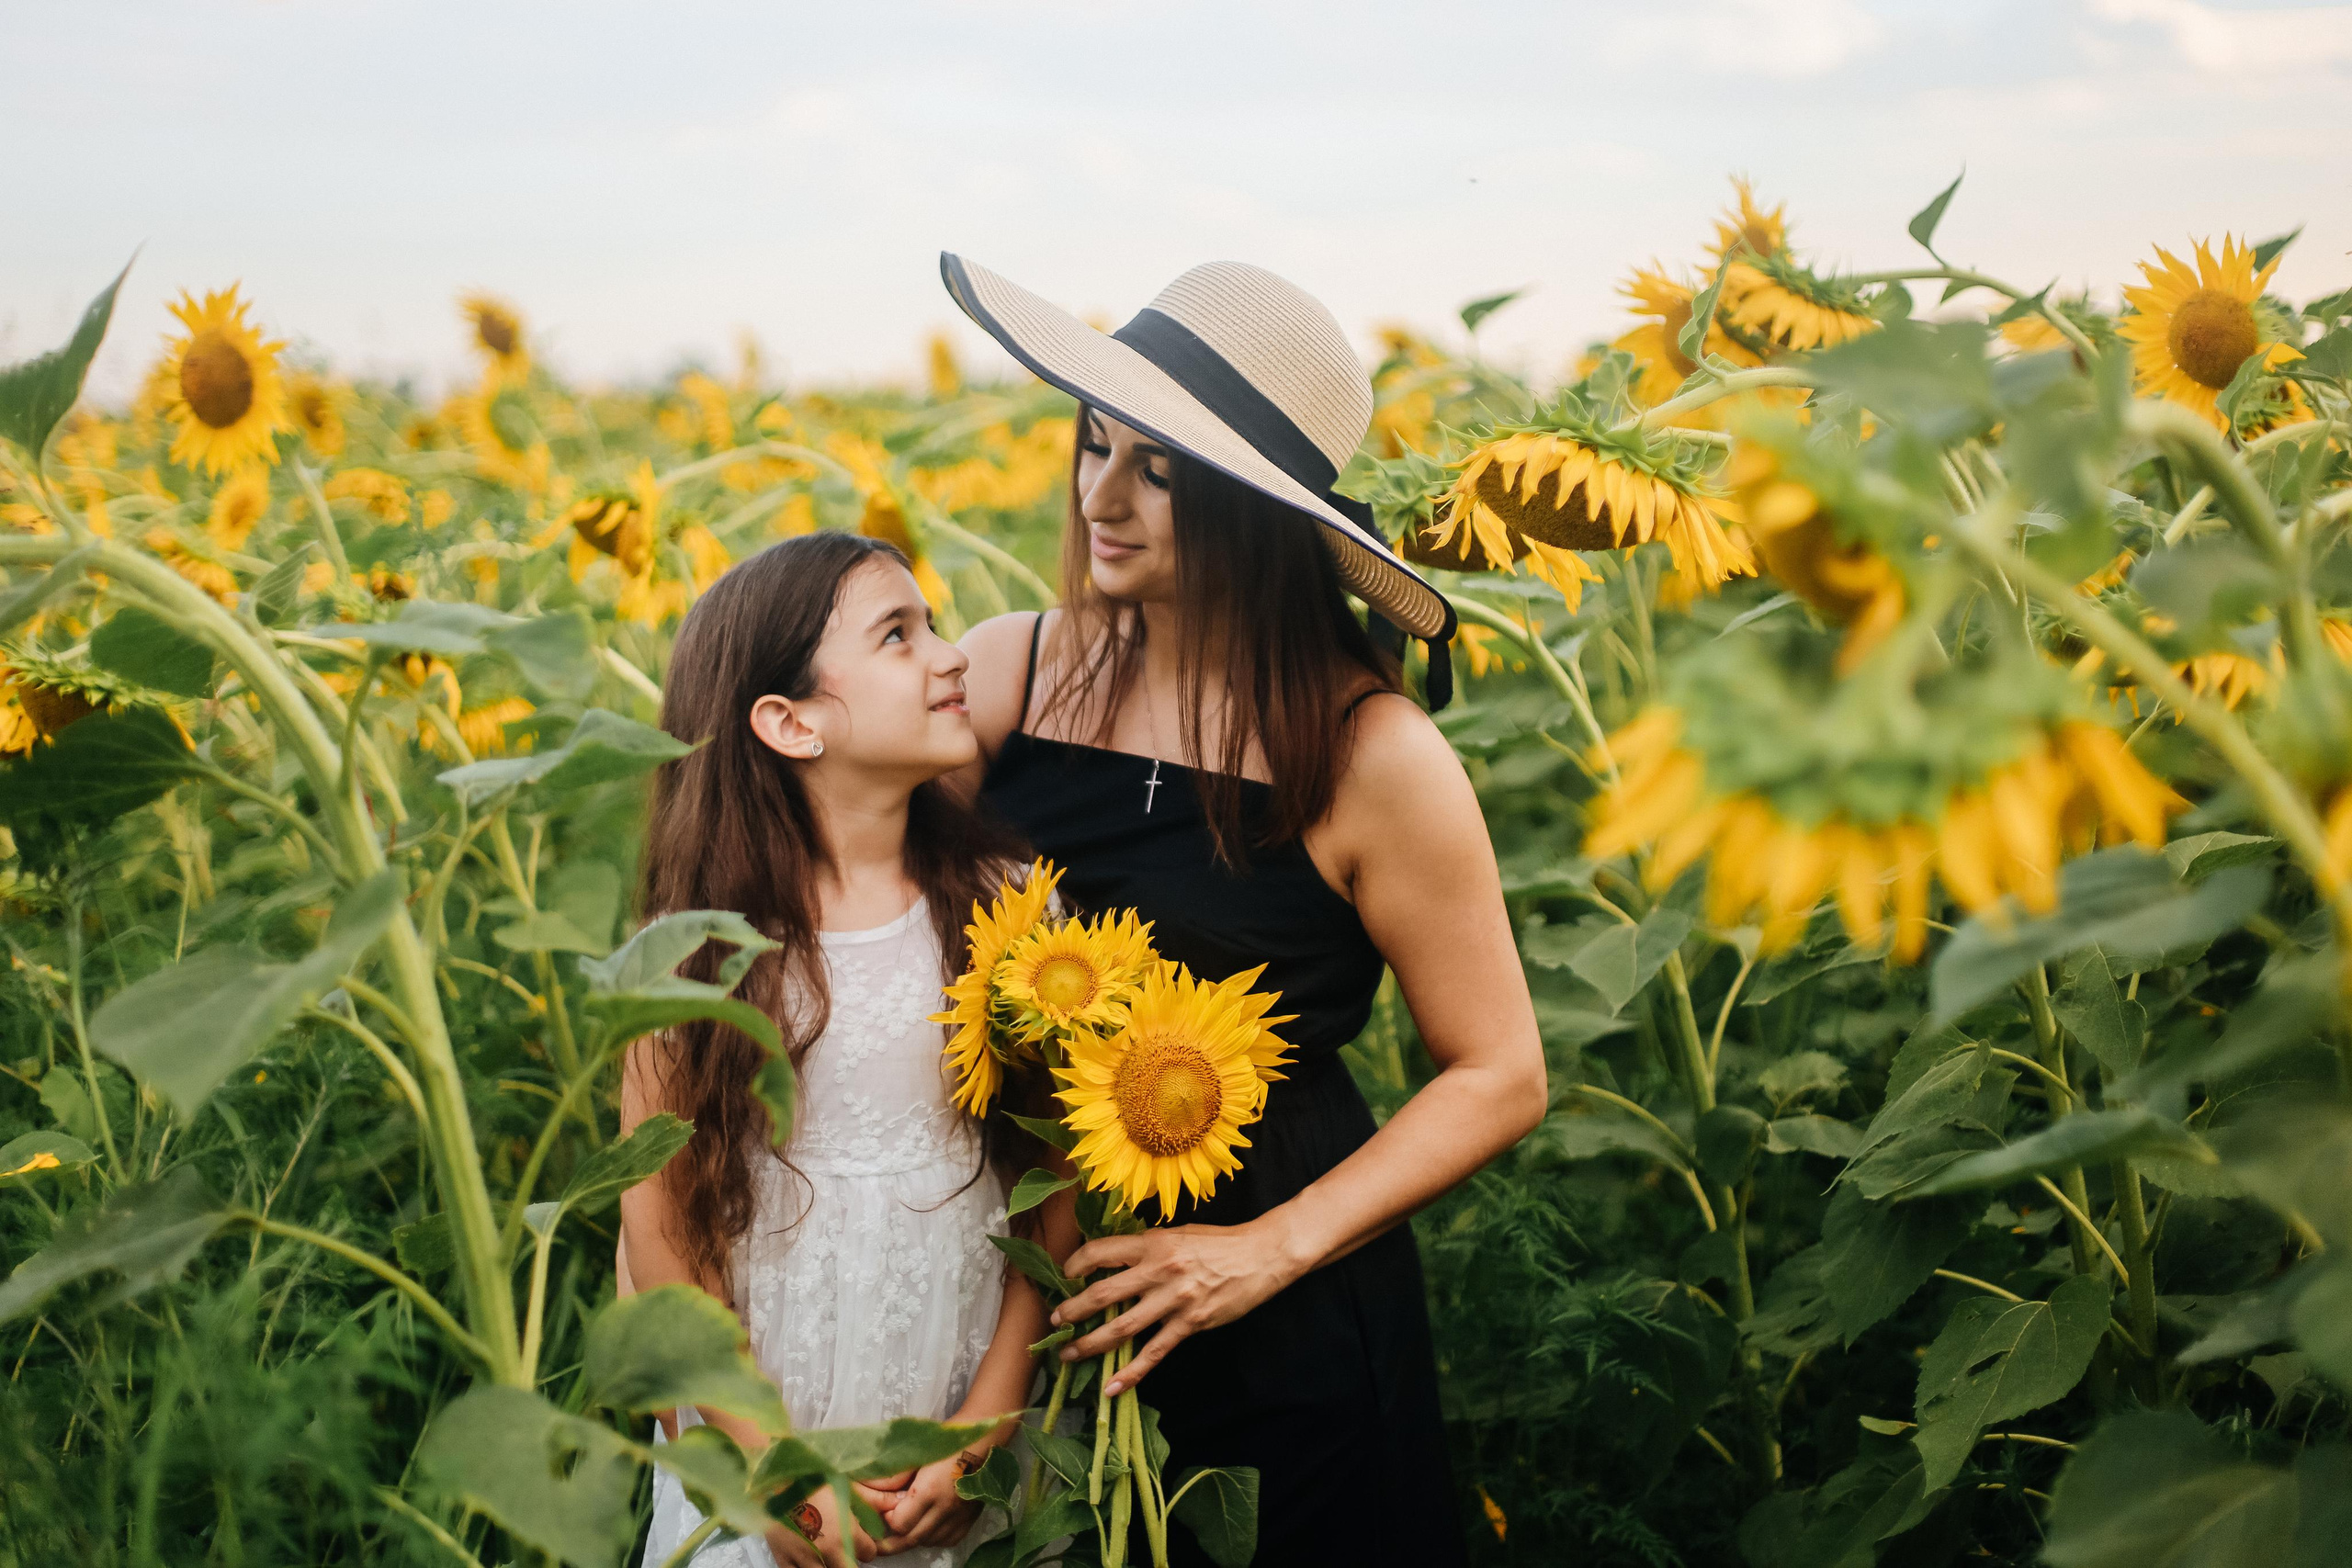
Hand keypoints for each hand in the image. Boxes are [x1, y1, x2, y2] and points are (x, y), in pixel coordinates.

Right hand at [765, 1481, 887, 1566]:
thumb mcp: (847, 1485)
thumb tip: (898, 1502)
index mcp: (846, 1534)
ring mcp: (804, 1559)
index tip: (861, 1538)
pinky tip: (806, 1557)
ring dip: (828, 1565)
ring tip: (825, 1550)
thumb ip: (874, 1500)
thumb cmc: (813, 1475)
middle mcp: (827, 1552)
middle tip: (843, 1545)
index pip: (869, 1554)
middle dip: (849, 1560)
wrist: (776, 1475)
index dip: (867, 1545)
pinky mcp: (783, 1560)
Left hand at [876, 1448, 987, 1552]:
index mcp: (929, 1490)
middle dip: (892, 1543)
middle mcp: (946, 1508)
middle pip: (912, 1539)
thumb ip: (893, 1475)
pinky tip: (928, 1526)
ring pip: (929, 1542)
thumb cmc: (945, 1439)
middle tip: (879, 1541)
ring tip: (906, 1528)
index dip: (887, 1521)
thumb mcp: (915, 1452)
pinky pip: (948, 1539)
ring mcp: (960, 1516)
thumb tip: (872, 1492)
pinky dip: (935, 1538)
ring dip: (914, 1538)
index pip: (900, 1524)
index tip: (883, 1513)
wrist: (982, 1438)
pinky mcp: (971, 1518)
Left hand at [1050, 1221, 1302, 1394]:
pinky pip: (1154, 1353)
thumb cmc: (1218, 1242)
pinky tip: (1112, 1387)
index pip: (1101, 1252)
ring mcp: (1174, 1300)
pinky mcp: (1190, 1324)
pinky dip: (1131, 1373)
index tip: (1065, 1275)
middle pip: (1103, 1294)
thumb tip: (1114, 1262)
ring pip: (1122, 1327)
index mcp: (1152, 1243)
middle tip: (1056, 1322)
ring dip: (1091, 1343)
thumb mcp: (1177, 1234)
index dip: (1076, 1265)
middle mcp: (1159, 1271)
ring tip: (1069, 1354)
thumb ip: (1147, 1248)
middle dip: (1073, 1311)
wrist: (1260, 1255)